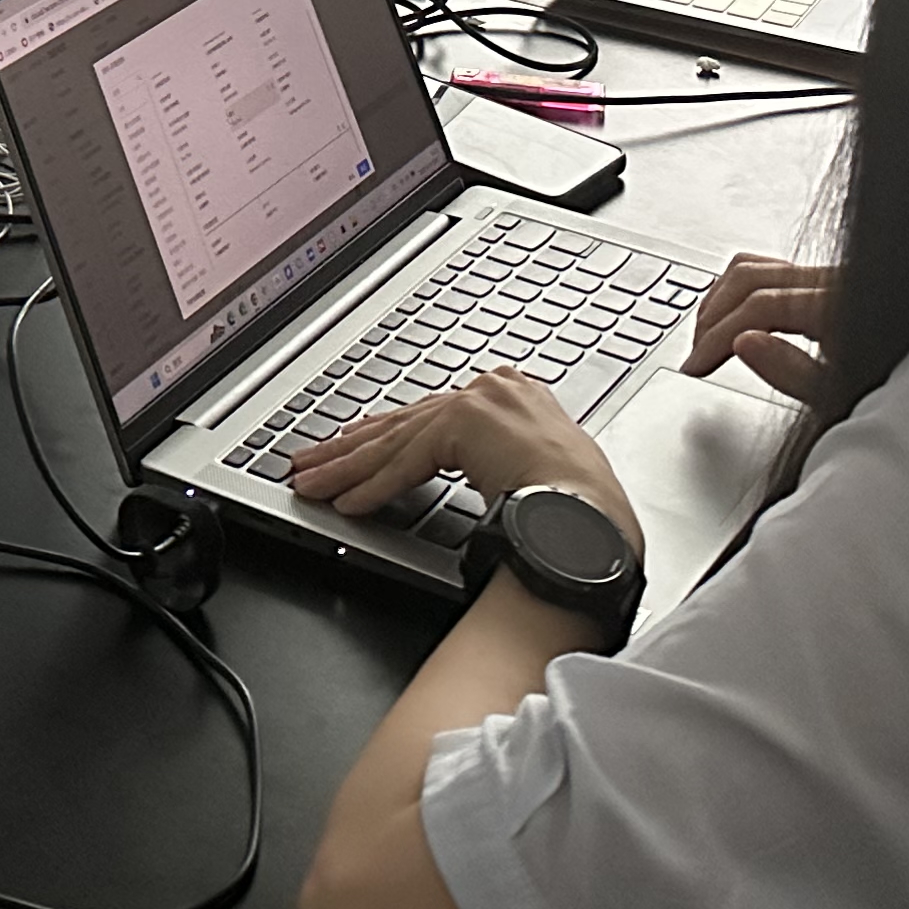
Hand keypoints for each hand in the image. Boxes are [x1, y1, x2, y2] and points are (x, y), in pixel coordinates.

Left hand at [288, 365, 641, 554]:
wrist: (598, 518)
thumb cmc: (581, 510)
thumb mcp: (531, 478)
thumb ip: (495, 469)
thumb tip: (473, 488)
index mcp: (515, 397)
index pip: (432, 419)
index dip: (386, 438)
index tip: (352, 449)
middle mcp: (496, 390)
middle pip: (406, 425)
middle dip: (352, 450)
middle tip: (310, 463)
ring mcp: (482, 401)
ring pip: (397, 441)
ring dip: (348, 469)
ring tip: (311, 485)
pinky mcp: (468, 422)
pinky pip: (407, 462)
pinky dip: (374, 486)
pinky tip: (347, 503)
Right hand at [682, 253, 834, 403]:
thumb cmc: (888, 389)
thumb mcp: (841, 391)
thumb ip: (794, 372)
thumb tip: (743, 343)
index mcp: (834, 303)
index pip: (759, 306)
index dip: (718, 336)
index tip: (695, 366)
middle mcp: (829, 278)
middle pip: (749, 277)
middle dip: (713, 317)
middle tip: (696, 354)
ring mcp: (826, 275)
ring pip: (755, 266)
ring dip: (721, 299)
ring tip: (708, 337)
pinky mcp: (823, 281)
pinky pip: (769, 269)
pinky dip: (741, 289)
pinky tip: (733, 317)